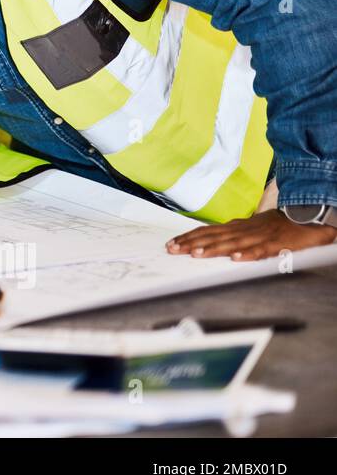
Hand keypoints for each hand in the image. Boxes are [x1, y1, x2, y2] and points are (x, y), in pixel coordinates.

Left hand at [166, 207, 336, 261]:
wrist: (304, 216)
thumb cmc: (274, 224)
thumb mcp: (248, 226)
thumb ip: (230, 233)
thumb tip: (211, 238)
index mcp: (235, 227)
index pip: (207, 231)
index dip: (188, 237)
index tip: (171, 243)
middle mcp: (242, 230)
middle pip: (213, 237)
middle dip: (191, 243)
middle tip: (172, 250)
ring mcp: (258, 237)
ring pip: (232, 243)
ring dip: (213, 249)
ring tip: (196, 254)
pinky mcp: (275, 244)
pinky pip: (260, 250)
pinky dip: (248, 254)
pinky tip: (236, 258)